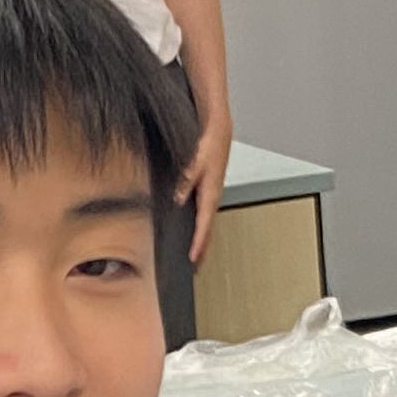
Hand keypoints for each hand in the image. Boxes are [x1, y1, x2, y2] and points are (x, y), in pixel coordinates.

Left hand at [181, 100, 232, 264]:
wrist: (219, 129)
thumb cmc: (210, 143)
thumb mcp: (194, 161)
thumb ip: (185, 180)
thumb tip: (178, 198)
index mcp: (211, 192)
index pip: (204, 225)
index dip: (198, 243)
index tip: (192, 259)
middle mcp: (213, 196)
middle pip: (208, 230)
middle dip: (202, 249)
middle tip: (195, 267)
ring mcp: (212, 194)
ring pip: (208, 223)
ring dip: (203, 239)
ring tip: (196, 256)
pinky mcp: (209, 190)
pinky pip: (206, 214)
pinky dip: (202, 226)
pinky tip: (196, 230)